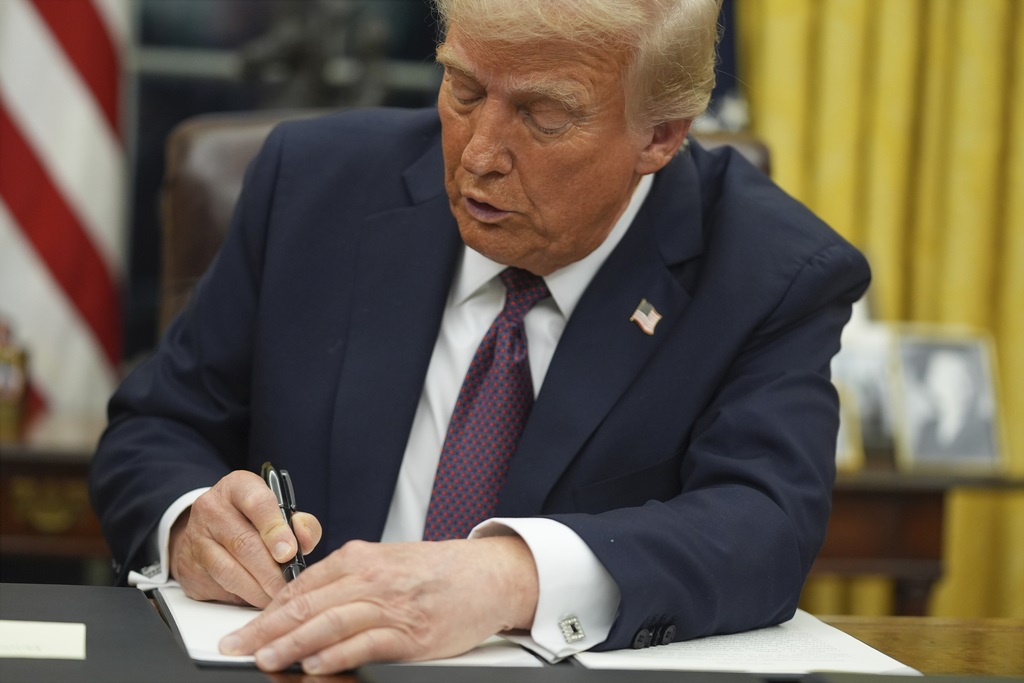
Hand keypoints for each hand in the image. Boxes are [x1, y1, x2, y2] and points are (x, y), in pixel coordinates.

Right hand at [169, 470, 321, 607]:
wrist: (209, 529)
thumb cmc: (253, 520)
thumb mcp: (279, 511)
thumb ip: (301, 524)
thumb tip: (305, 540)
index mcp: (238, 487)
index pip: (257, 503)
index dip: (275, 530)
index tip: (289, 553)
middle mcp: (212, 508)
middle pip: (243, 543)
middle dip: (271, 571)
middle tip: (289, 586)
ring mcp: (197, 538)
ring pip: (228, 570)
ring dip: (257, 590)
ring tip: (277, 597)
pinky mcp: (189, 566)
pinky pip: (218, 586)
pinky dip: (241, 596)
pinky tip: (257, 598)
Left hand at [219, 536, 538, 673]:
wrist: (489, 575)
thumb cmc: (439, 573)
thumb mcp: (388, 563)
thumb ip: (350, 581)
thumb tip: (306, 606)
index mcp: (361, 558)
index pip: (302, 585)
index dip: (268, 610)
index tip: (245, 629)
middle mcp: (372, 578)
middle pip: (307, 604)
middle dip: (266, 628)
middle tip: (237, 646)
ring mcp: (392, 606)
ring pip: (330, 623)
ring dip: (293, 643)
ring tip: (265, 659)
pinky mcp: (411, 634)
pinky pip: (366, 644)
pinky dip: (338, 655)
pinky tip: (316, 665)